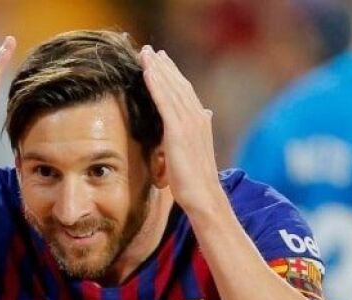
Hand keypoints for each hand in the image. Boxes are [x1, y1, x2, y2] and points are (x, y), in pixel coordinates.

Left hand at [138, 46, 223, 214]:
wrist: (204, 197)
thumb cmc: (197, 180)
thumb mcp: (196, 150)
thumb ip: (198, 130)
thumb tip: (207, 113)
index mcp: (201, 122)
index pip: (185, 92)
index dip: (172, 75)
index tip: (161, 61)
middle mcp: (198, 118)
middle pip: (178, 84)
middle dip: (164, 66)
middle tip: (149, 50)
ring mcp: (189, 123)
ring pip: (171, 89)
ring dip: (157, 69)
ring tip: (145, 54)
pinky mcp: (178, 132)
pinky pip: (165, 102)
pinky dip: (156, 84)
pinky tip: (147, 72)